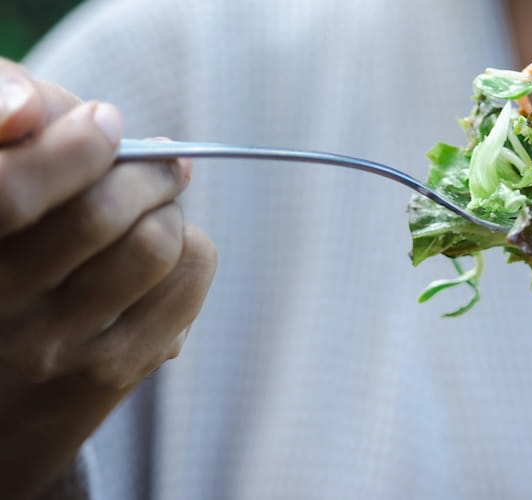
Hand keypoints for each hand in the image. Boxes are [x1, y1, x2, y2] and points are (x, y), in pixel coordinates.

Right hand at [0, 57, 216, 498]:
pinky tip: (170, 252)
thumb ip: (16, 154)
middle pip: (104, 211)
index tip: (106, 121)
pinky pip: (187, 283)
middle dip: (147, 170)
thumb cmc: (0, 272)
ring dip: (171, 211)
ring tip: (158, 208)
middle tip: (157, 162)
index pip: (16, 189)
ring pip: (157, 244)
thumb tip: (77, 119)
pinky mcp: (108, 373)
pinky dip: (192, 249)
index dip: (80, 142)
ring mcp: (53, 348)